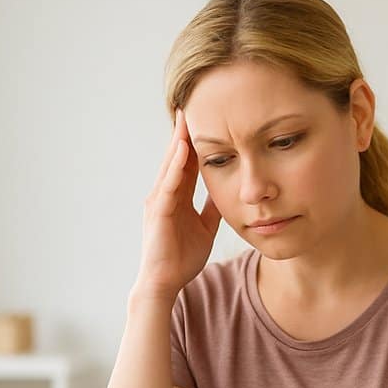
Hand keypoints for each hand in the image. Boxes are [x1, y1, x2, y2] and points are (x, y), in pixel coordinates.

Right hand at [135, 108, 222, 301]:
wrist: (165, 283)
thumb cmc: (181, 258)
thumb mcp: (206, 227)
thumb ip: (212, 207)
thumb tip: (227, 190)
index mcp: (177, 197)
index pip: (187, 163)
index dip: (195, 142)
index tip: (204, 119)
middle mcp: (165, 194)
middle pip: (176, 157)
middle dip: (183, 132)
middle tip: (190, 105)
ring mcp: (160, 201)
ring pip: (171, 165)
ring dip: (179, 141)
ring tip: (186, 117)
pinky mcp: (160, 212)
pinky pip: (169, 184)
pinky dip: (176, 166)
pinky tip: (184, 148)